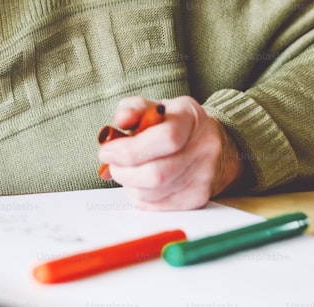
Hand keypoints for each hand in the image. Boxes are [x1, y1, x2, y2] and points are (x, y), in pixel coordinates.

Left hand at [97, 95, 243, 210]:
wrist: (207, 143)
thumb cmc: (173, 123)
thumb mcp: (152, 107)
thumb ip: (132, 109)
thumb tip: (121, 120)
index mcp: (190, 118)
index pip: (166, 138)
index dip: (130, 149)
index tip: (107, 151)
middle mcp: (203, 148)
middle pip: (157, 173)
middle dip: (123, 172)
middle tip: (112, 164)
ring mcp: (203, 176)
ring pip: (153, 194)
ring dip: (129, 184)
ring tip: (127, 171)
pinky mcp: (197, 198)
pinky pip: (157, 206)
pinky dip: (140, 196)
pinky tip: (140, 182)